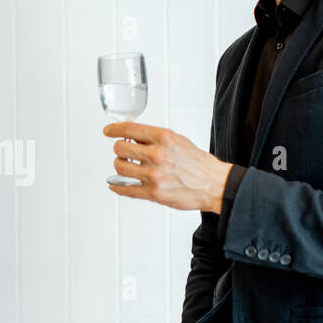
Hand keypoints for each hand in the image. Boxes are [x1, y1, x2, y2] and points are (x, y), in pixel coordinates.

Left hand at [102, 121, 232, 211]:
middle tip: (125, 152)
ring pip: (119, 167)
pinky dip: (117, 186)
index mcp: (163, 138)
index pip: (129, 129)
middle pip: (120, 148)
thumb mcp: (178, 140)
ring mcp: (154, 175)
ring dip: (120, 165)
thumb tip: (133, 136)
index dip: (114, 129)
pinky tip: (115, 184)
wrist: (214, 184)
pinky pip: (126, 189)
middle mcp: (157, 155)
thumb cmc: (198, 163)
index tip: (108, 131)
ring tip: (127, 166)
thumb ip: (155, 138)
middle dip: (120, 149)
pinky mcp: (153, 193)